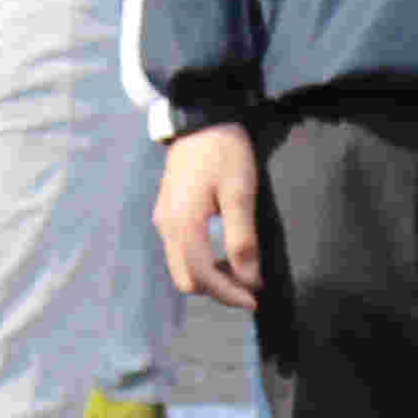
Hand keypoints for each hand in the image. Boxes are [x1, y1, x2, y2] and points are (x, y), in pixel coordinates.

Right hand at [155, 125, 261, 308]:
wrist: (200, 118)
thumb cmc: (224, 152)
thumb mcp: (240, 192)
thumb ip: (242, 238)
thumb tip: (249, 279)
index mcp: (183, 223)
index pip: (202, 276)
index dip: (228, 294)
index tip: (254, 299)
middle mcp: (166, 226)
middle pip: (187, 279)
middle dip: (218, 290)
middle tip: (250, 287)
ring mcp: (163, 219)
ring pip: (181, 267)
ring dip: (210, 278)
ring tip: (240, 272)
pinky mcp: (166, 213)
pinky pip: (179, 252)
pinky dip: (201, 262)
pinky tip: (224, 254)